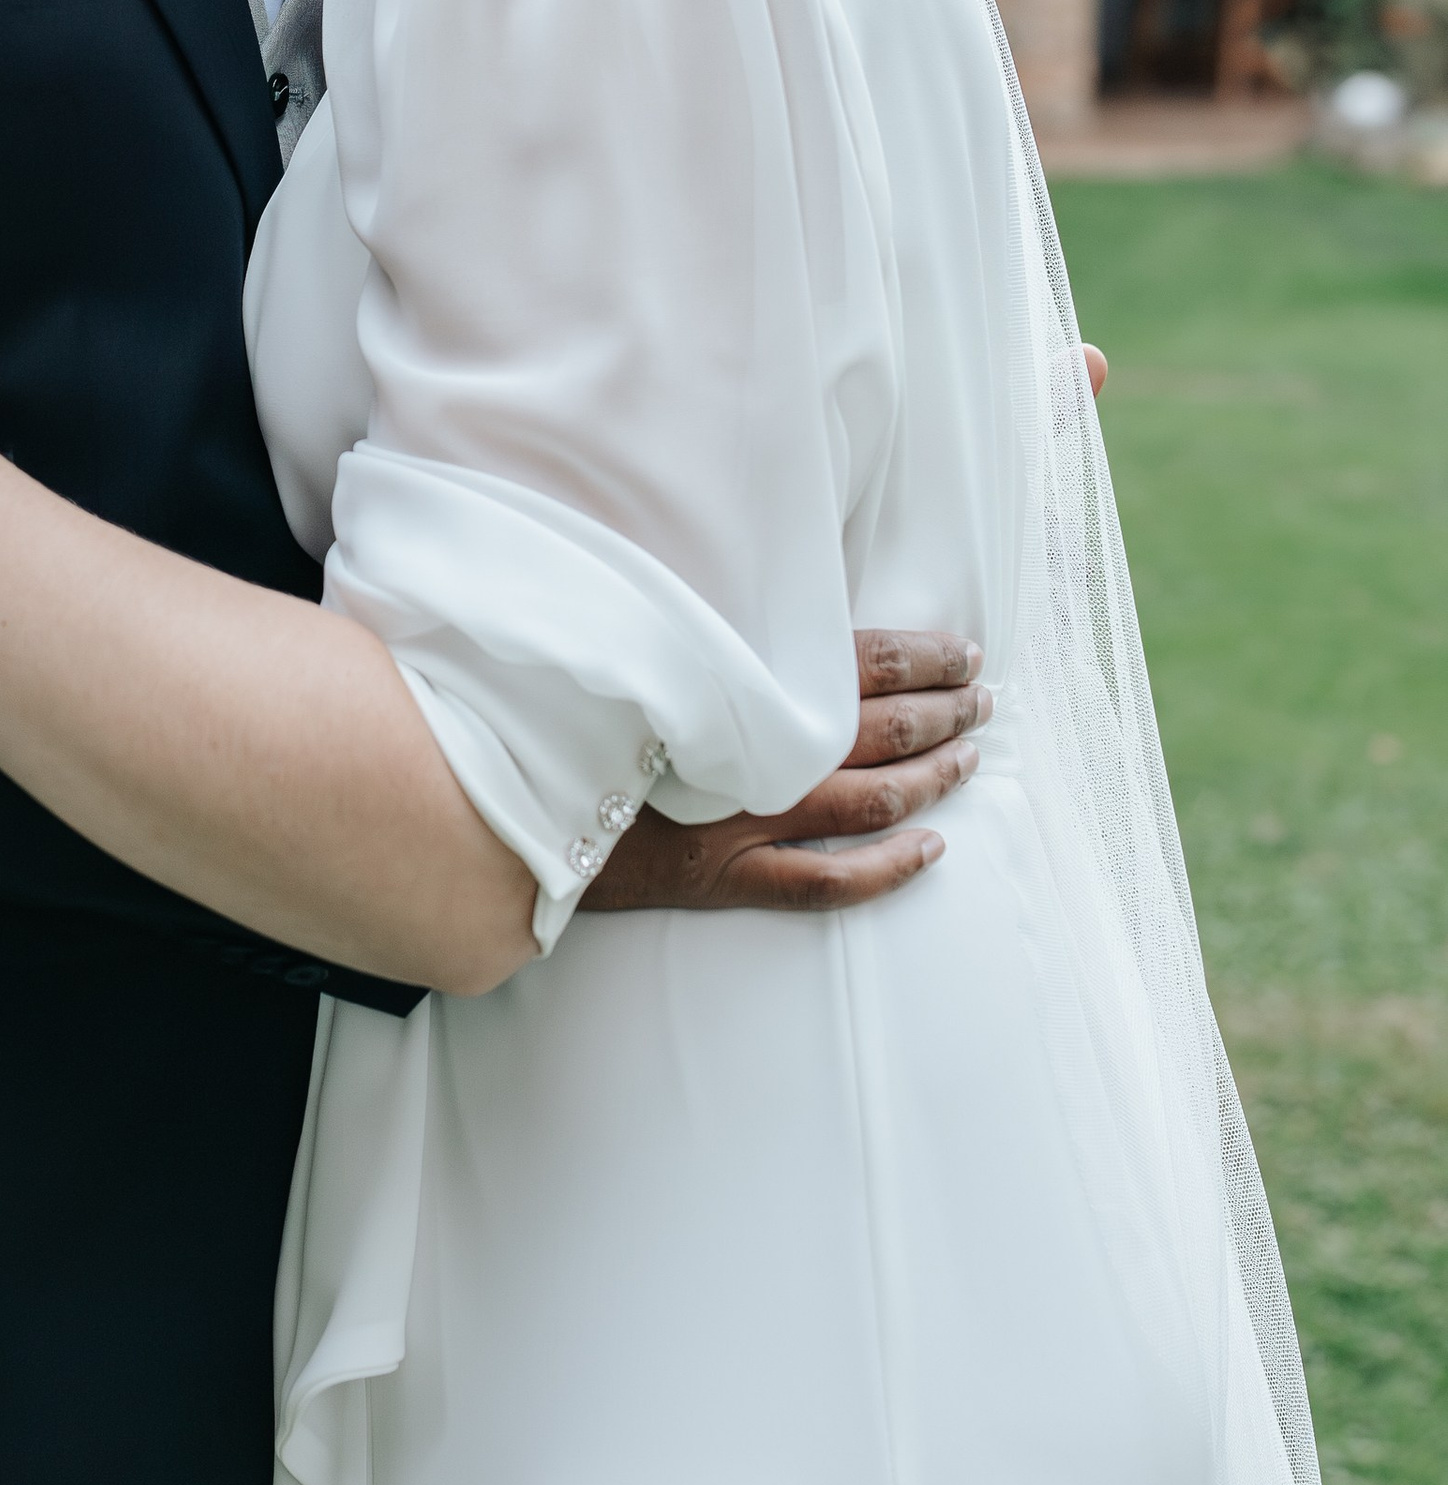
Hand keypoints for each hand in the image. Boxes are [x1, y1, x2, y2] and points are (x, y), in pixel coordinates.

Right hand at [580, 629, 987, 915]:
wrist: (499, 796)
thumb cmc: (570, 706)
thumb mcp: (643, 646)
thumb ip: (711, 628)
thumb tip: (773, 601)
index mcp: (741, 683)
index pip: (861, 662)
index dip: (923, 657)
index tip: (964, 651)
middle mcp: (756, 752)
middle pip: (882, 729)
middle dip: (945, 712)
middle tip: (985, 701)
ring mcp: (744, 820)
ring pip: (871, 801)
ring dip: (932, 778)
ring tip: (971, 759)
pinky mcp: (723, 877)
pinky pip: (825, 883)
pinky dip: (887, 869)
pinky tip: (930, 851)